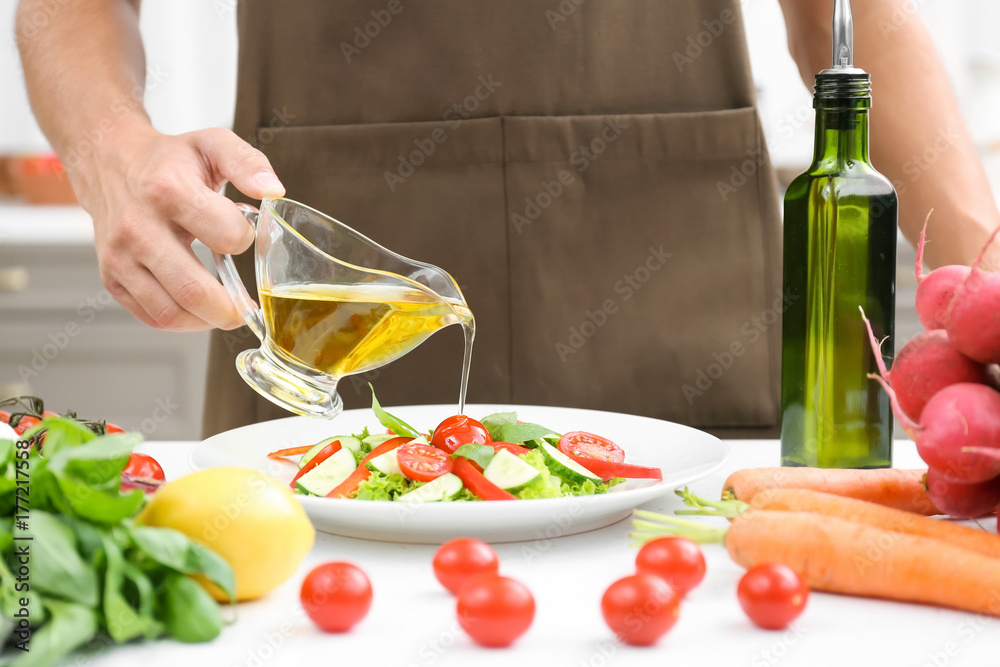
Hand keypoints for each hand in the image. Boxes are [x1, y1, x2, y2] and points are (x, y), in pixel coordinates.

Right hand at [75, 123, 284, 330]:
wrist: (109, 162)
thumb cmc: (167, 160)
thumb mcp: (211, 144)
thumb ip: (247, 163)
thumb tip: (273, 190)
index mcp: (168, 191)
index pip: (224, 236)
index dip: (245, 240)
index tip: (244, 236)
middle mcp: (138, 227)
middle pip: (193, 290)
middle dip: (231, 309)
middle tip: (248, 307)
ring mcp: (120, 257)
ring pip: (170, 312)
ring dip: (207, 321)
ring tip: (225, 311)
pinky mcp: (111, 277)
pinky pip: (151, 316)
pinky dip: (182, 322)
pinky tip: (198, 309)